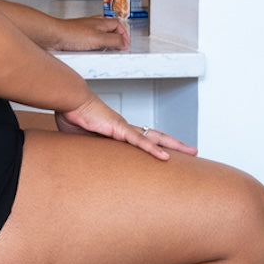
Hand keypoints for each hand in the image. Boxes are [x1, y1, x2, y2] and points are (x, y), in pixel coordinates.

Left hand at [47, 13, 130, 53]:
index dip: (124, 34)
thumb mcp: (99, 39)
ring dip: (103, 46)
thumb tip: (124, 43)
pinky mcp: (75, 40)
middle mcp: (92, 26)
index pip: (118, 24)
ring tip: (104, 53)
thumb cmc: (70, 33)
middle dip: (114, 40)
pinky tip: (90, 55)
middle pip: (109, 31)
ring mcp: (83, 33)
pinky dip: (91, 50)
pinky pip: (87, 45)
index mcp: (100, 22)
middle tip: (117, 49)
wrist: (51, 37)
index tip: (126, 44)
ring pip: (98, 38)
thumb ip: (114, 41)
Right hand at [54, 94, 197, 159]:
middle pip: (156, 136)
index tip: (167, 154)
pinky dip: (153, 150)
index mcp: (118, 131)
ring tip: (192, 152)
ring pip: (155, 138)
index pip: (143, 139)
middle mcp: (125, 128)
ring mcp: (124, 128)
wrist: (70, 101)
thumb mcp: (83, 139)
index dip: (156, 146)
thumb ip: (90, 149)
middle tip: (193, 150)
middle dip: (176, 144)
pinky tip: (165, 157)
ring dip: (174, 145)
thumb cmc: (73, 116)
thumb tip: (89, 161)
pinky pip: (140, 142)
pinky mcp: (119, 129)